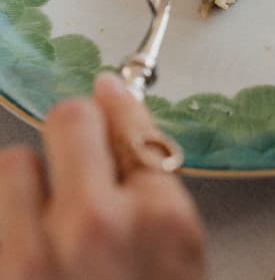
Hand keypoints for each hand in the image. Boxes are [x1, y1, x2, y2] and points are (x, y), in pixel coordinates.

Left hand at [0, 73, 205, 279]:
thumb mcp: (179, 254)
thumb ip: (155, 190)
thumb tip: (120, 118)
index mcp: (160, 219)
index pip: (131, 125)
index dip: (117, 104)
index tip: (108, 90)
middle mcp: (96, 226)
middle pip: (70, 118)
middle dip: (76, 127)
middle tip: (77, 144)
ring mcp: (34, 255)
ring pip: (16, 163)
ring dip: (31, 185)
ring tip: (48, 222)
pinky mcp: (1, 269)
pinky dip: (13, 223)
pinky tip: (33, 251)